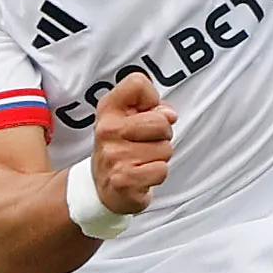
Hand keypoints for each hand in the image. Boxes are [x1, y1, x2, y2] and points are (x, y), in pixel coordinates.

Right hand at [88, 71, 174, 214]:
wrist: (104, 188)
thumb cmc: (122, 149)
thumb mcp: (130, 120)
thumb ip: (153, 108)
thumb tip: (169, 115)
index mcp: (108, 109)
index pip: (137, 83)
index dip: (151, 98)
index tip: (145, 112)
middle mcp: (107, 130)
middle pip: (160, 121)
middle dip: (163, 134)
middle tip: (147, 143)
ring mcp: (114, 155)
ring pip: (165, 148)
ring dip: (160, 156)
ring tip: (143, 160)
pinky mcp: (124, 179)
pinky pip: (161, 170)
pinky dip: (157, 174)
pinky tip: (142, 175)